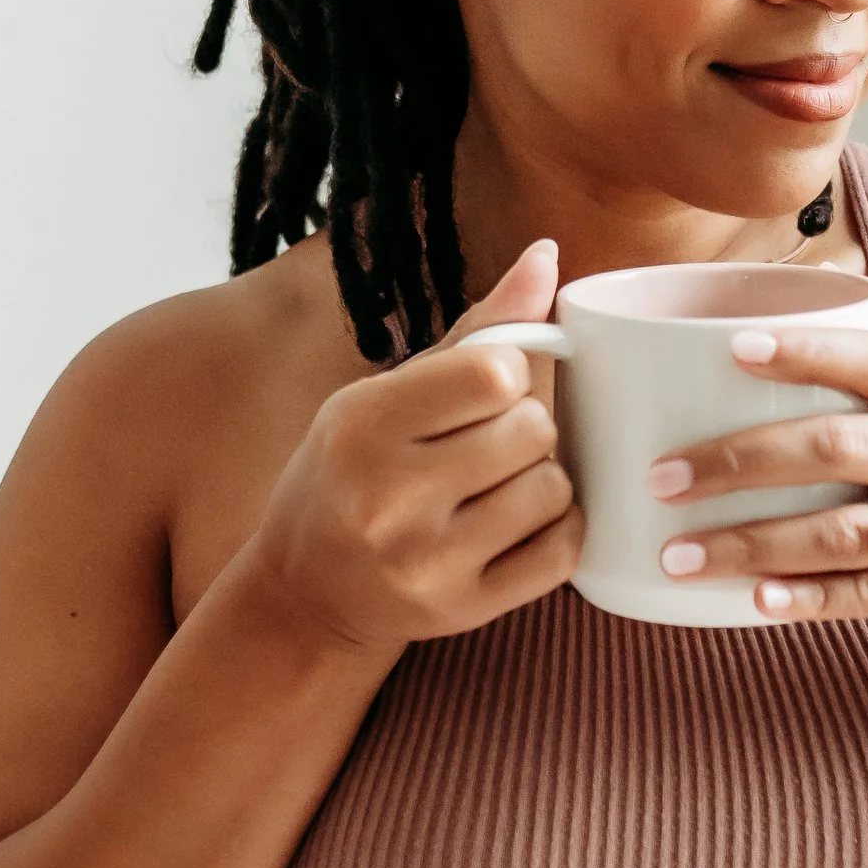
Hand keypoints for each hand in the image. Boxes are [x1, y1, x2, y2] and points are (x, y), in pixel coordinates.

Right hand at [244, 242, 581, 655]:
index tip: (485, 388)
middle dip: (524, 425)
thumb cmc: (348, 475)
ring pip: (552, 488)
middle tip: (490, 440)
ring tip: (498, 482)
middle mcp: (388, 498)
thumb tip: (546, 257)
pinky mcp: (463, 611)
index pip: (494, 372)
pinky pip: (562, 551)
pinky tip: (519, 521)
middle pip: (531, 429)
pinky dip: (555, 529)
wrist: (305, 595)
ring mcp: (427, 563)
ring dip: (541, 478)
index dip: (507, 372)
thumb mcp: (381, 395)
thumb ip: (473, 330)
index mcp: (361, 426)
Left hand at [648, 322, 867, 655]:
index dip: (800, 350)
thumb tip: (801, 347)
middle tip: (658, 476)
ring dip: (747, 543)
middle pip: (829, 446)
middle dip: (734, 460)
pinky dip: (809, 600)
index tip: (728, 349)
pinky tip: (754, 602)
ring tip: (676, 553)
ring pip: (836, 531)